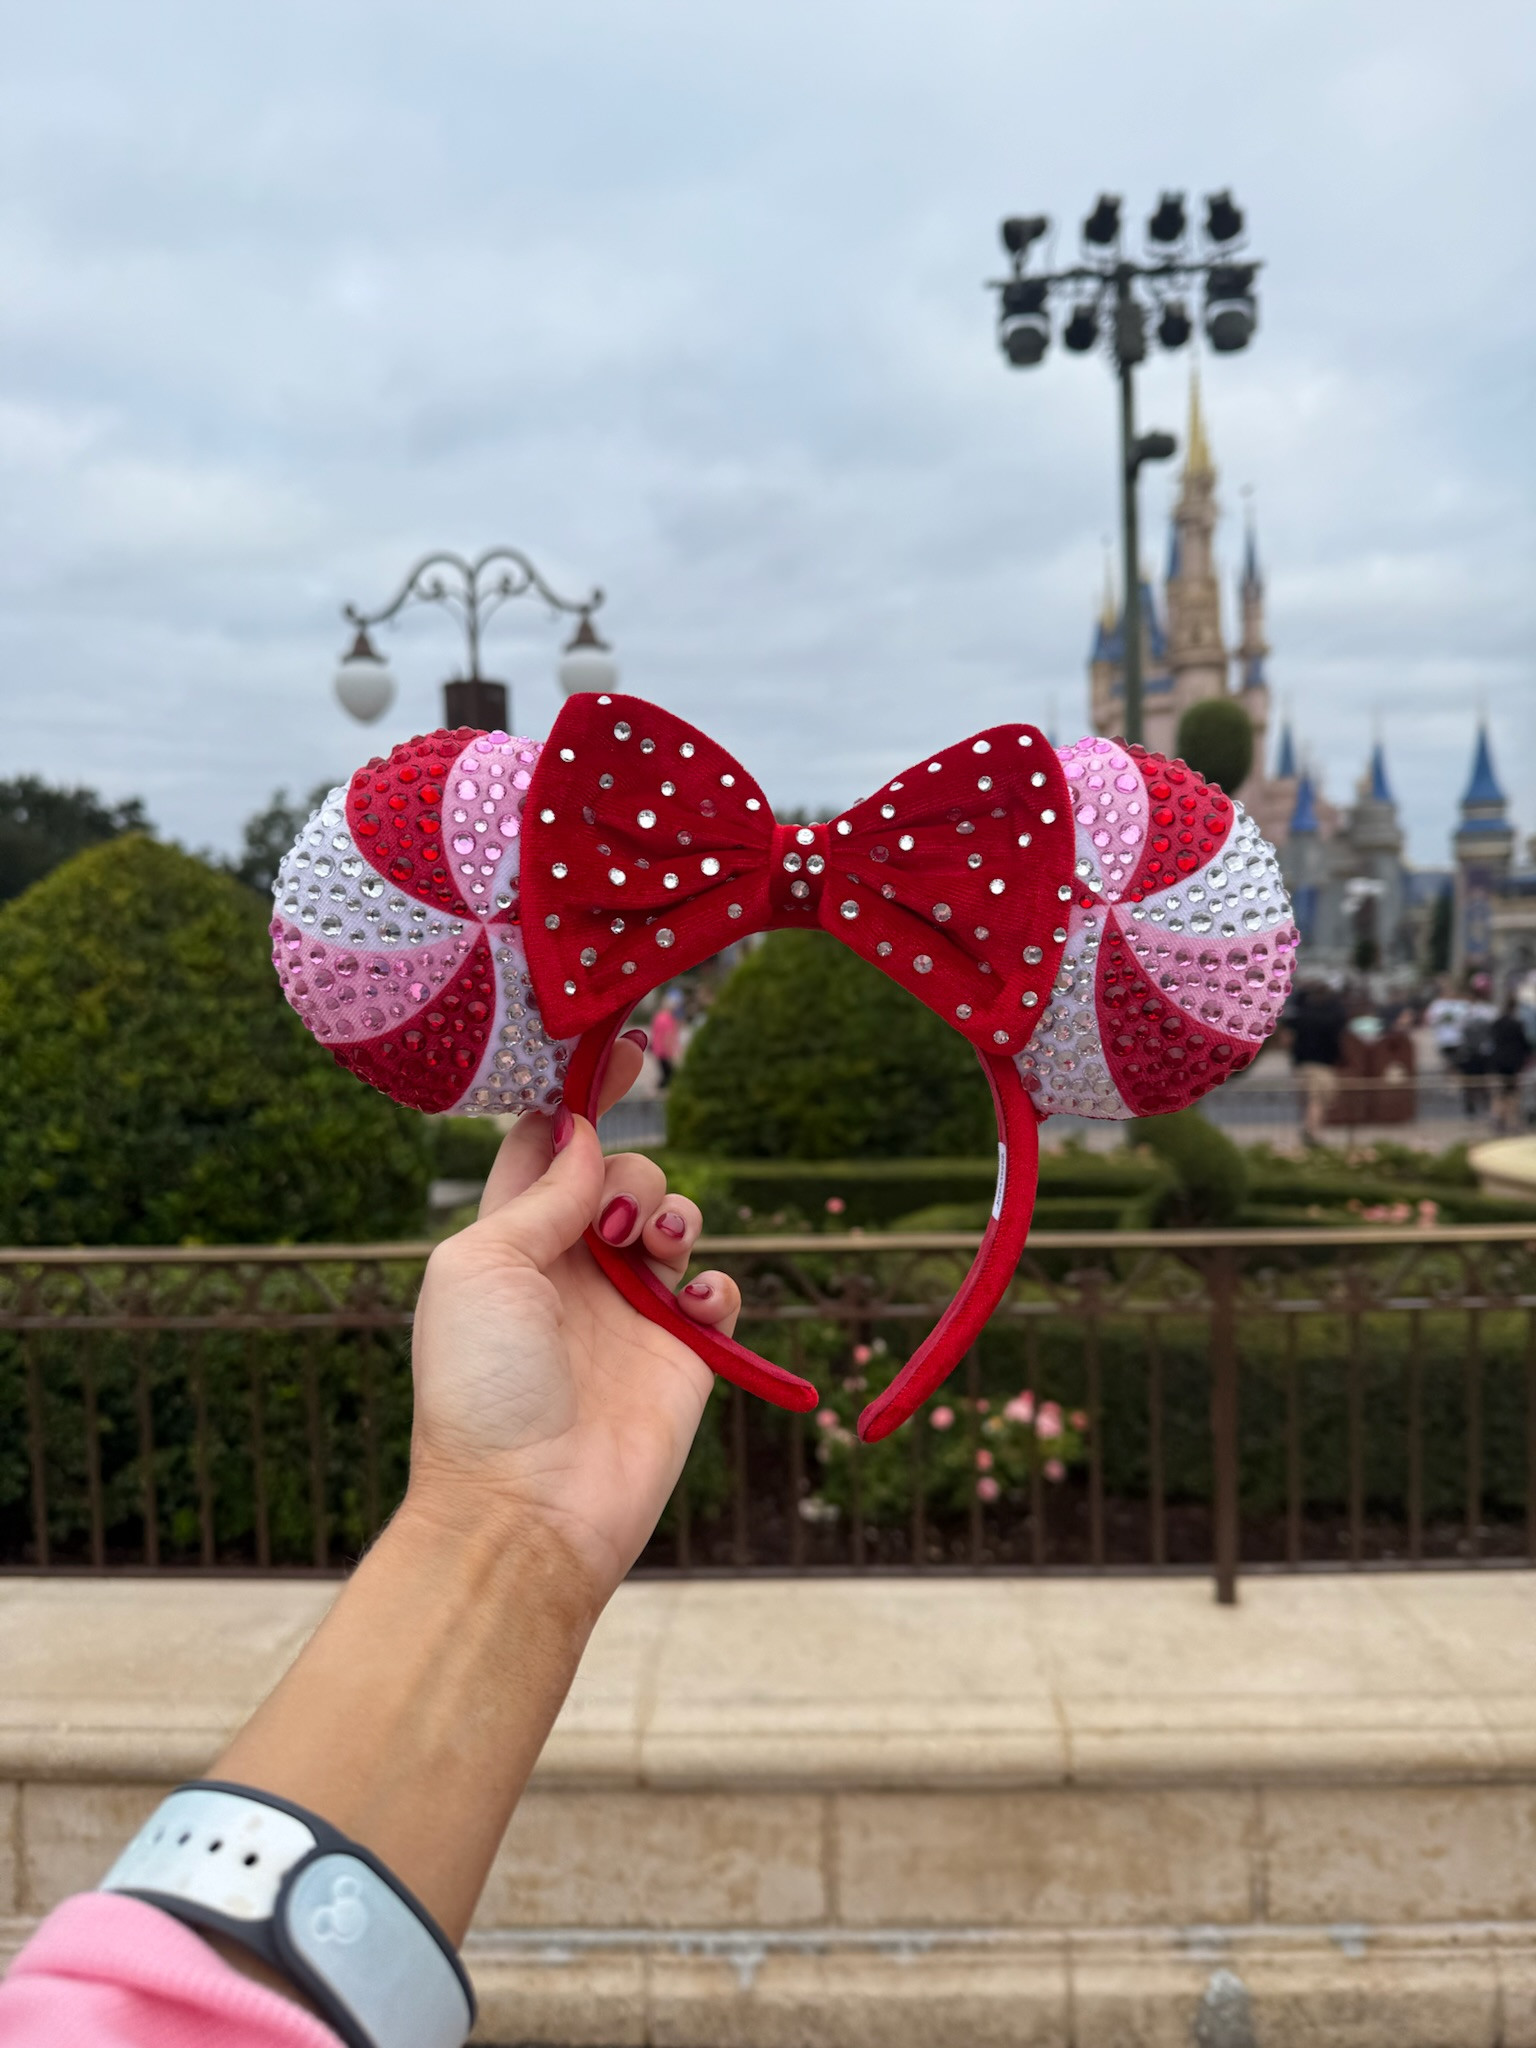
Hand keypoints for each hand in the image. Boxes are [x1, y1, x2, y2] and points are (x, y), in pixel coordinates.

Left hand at [407, 1034, 737, 1605]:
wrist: (527, 1507)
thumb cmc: (480, 1388)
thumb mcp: (481, 1267)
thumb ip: (540, 1193)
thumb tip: (584, 1135)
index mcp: (509, 1238)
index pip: (546, 1144)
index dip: (580, 1093)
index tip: (621, 1048)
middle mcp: (569, 1266)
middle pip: (617, 1172)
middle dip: (629, 1171)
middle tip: (614, 1223)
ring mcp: (627, 1309)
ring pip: (672, 1217)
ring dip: (675, 1214)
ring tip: (656, 1253)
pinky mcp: (680, 1354)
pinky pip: (717, 1291)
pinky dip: (715, 1285)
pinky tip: (692, 1306)